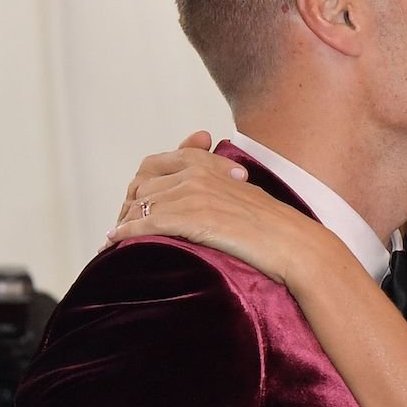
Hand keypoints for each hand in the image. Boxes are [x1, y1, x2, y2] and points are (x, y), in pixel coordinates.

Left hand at [106, 131, 337, 287]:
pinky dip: (125, 233)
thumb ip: (216, 186)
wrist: (292, 243)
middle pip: (142, 184)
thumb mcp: (241, 194)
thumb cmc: (273, 226)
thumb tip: (197, 200)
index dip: (139, 184)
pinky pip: (145, 223)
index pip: (155, 164)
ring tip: (114, 238)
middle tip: (121, 225)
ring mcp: (193, 194)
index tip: (133, 203)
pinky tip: (115, 242)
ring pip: (141, 204)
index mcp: (207, 163)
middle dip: (127, 205)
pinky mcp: (192, 218)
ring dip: (123, 221)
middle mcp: (196, 173)